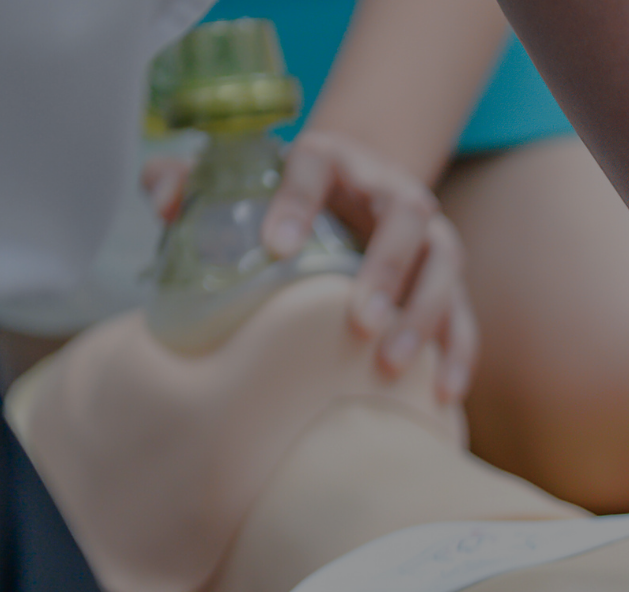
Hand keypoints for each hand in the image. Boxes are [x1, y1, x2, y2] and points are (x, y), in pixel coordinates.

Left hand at [138, 137, 476, 400]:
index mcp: (333, 160)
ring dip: (425, 313)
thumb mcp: (237, 179)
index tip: (275, 248)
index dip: (297, 202)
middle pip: (405, 216)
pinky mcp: (447, 277)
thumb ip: (189, 182)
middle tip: (359, 318)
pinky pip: (464, 314)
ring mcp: (429, 235)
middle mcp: (392, 190)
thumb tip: (164, 199)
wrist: (354, 190)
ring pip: (443, 267)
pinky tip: (443, 393)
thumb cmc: (284, 199)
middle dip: (386, 267)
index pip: (316, 165)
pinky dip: (458, 352)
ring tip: (392, 361)